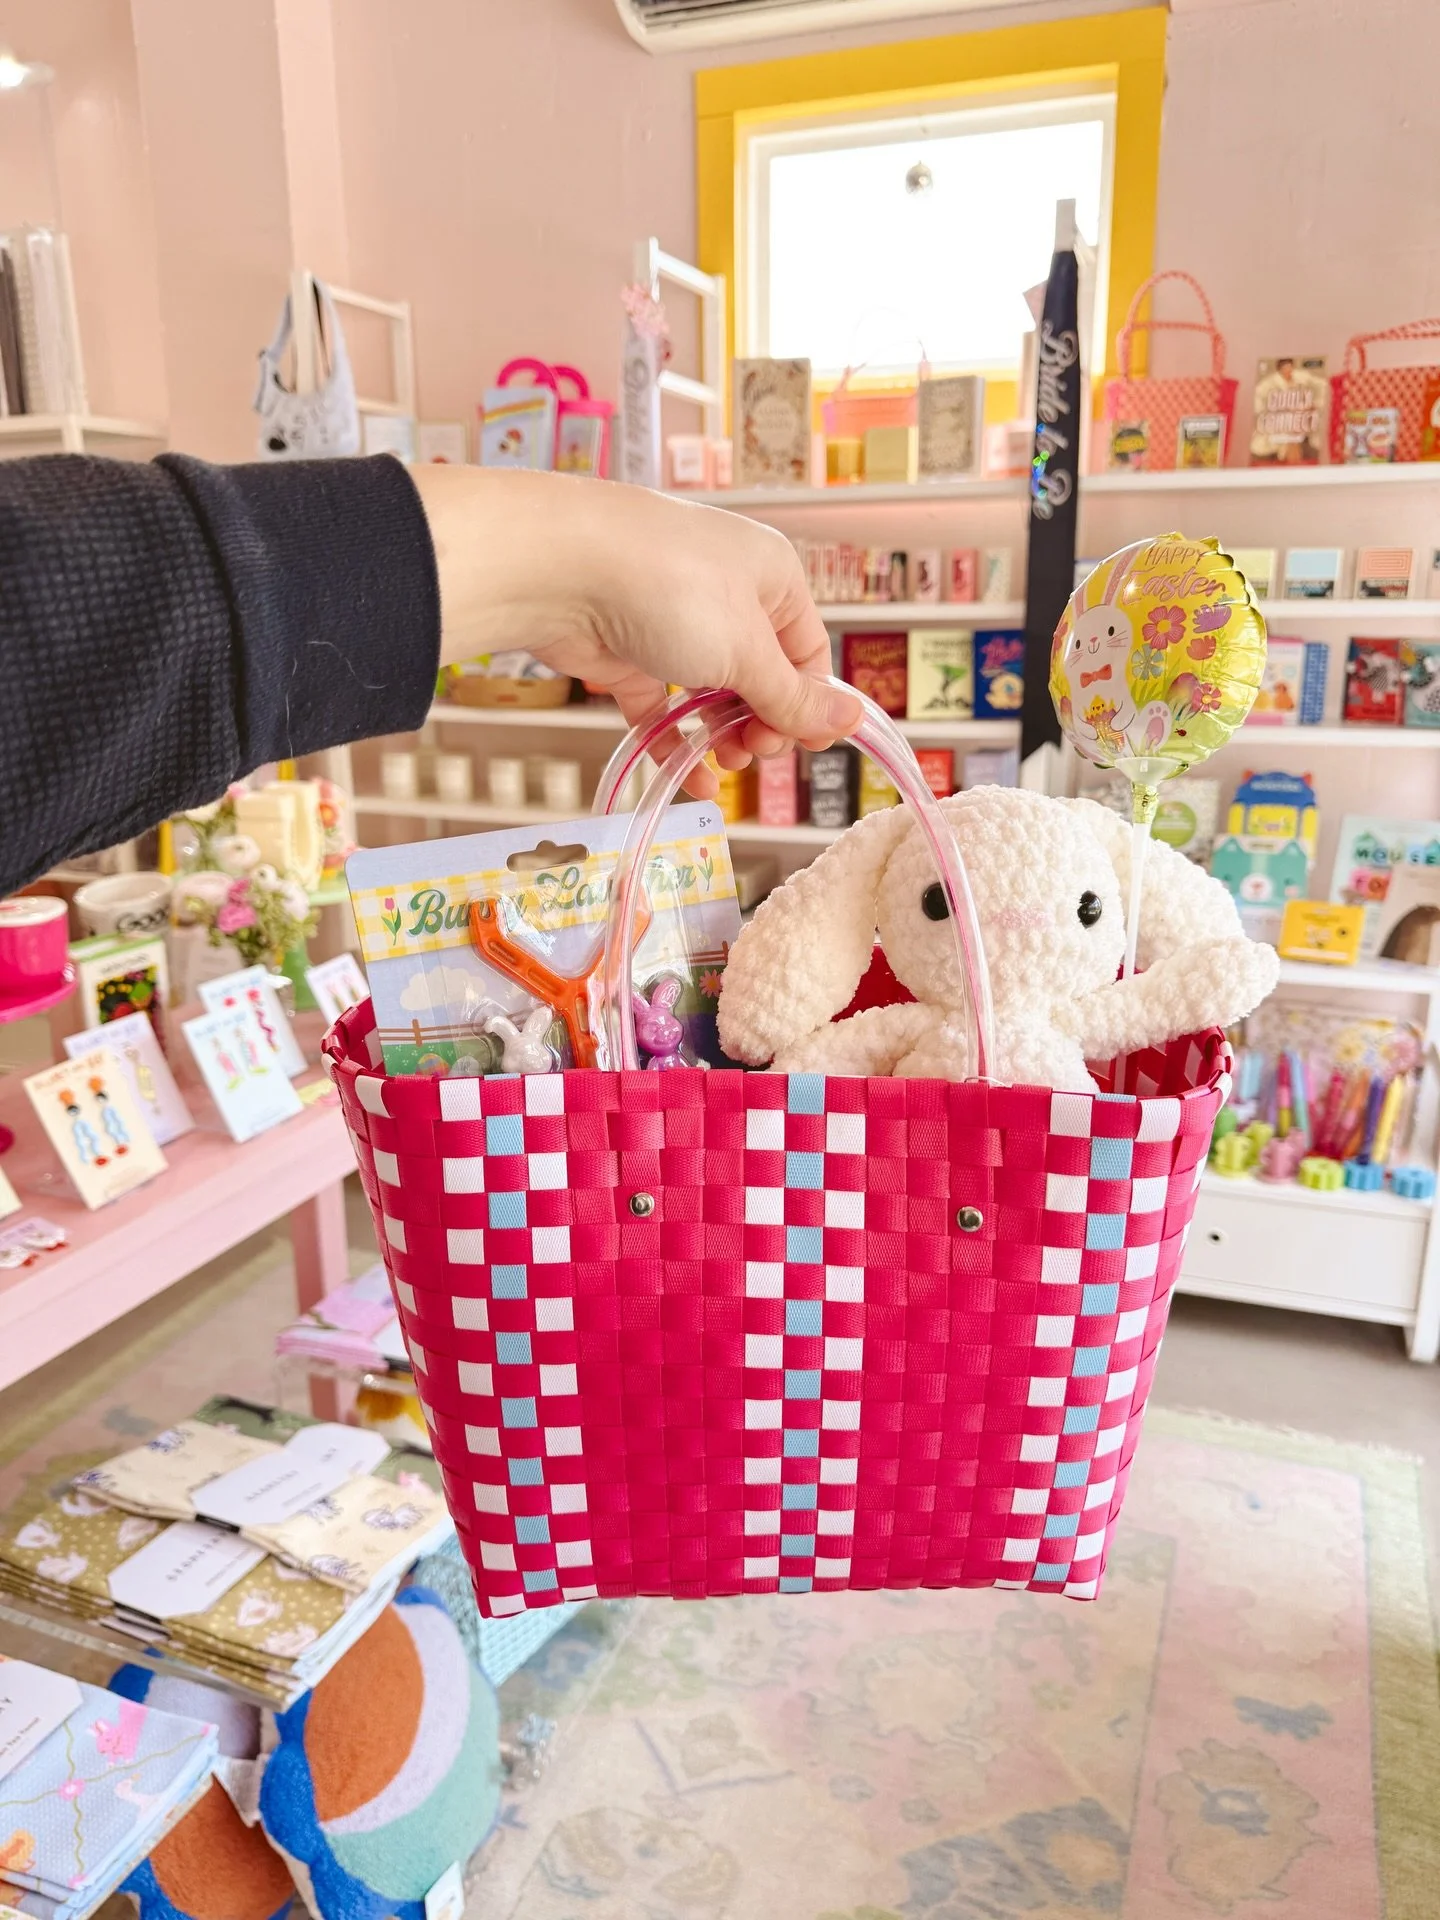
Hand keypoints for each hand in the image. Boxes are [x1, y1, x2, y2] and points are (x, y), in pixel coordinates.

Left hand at [409, 466, 858, 795]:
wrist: (557, 567)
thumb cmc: (665, 587)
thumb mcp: (746, 652)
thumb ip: (793, 698)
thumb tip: (850, 720)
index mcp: (772, 577)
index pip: (807, 653)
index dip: (807, 706)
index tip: (799, 749)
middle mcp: (727, 594)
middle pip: (761, 678)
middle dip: (761, 724)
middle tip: (750, 753)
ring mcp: (673, 623)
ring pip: (713, 694)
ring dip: (722, 737)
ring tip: (720, 764)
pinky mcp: (629, 652)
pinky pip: (665, 706)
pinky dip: (677, 741)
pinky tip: (688, 776)